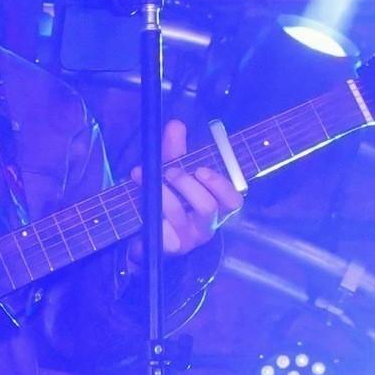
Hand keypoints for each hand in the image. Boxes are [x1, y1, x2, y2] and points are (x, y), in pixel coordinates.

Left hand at [154, 117, 239, 255]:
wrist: (143, 234)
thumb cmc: (166, 199)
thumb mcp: (171, 171)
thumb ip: (175, 149)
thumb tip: (176, 124)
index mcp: (216, 206)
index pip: (233, 200)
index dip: (220, 185)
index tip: (201, 170)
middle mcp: (206, 225)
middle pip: (207, 207)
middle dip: (186, 184)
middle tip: (169, 171)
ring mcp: (188, 239)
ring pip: (179, 215)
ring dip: (161, 193)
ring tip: (142, 178)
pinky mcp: (168, 249)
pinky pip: (161, 233)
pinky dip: (150, 215)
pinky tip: (141, 206)